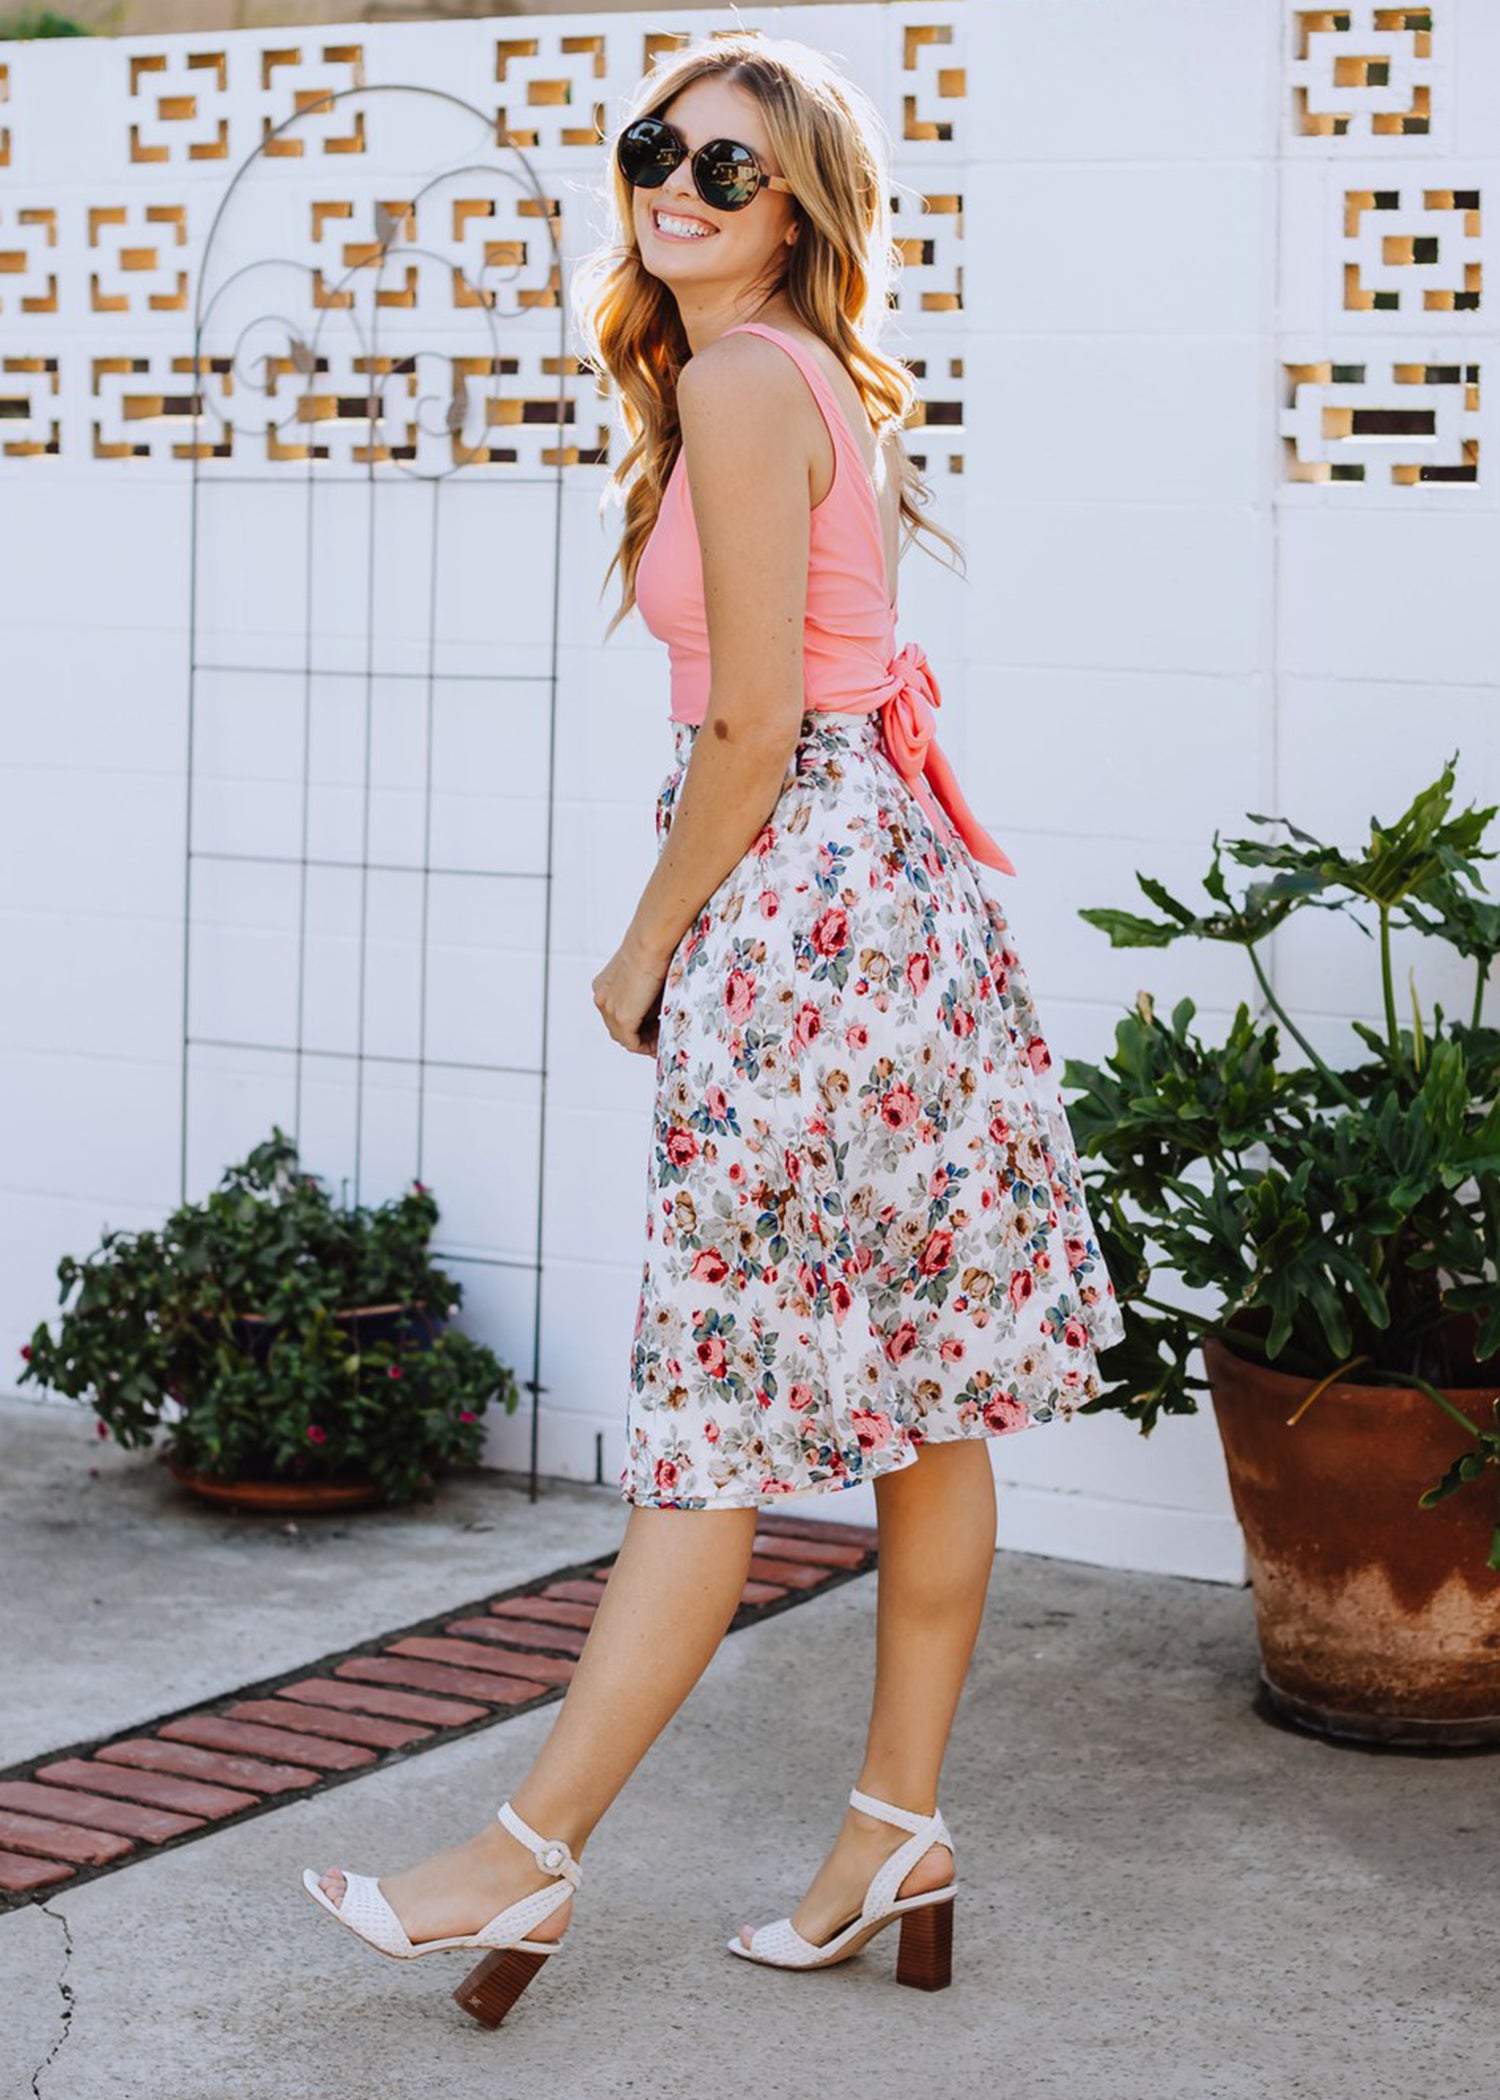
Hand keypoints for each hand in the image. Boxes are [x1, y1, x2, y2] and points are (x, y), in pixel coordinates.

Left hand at [592, 934, 671, 1056]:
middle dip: (640, 1034)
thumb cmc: (652, 950)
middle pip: (618, 1028)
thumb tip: (660, 1011)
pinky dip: (647, 1047)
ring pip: (624, 1037)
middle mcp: (602, 998)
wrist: (650, 942)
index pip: (616, 1014)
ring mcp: (609, 1009)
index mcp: (604, 986)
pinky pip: (633, 1043)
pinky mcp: (622, 1017)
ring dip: (645, 1041)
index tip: (654, 1026)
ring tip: (663, 1039)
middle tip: (660, 1035)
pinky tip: (661, 1044)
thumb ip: (647, 996)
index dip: (636, 1023)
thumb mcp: (645, 976)